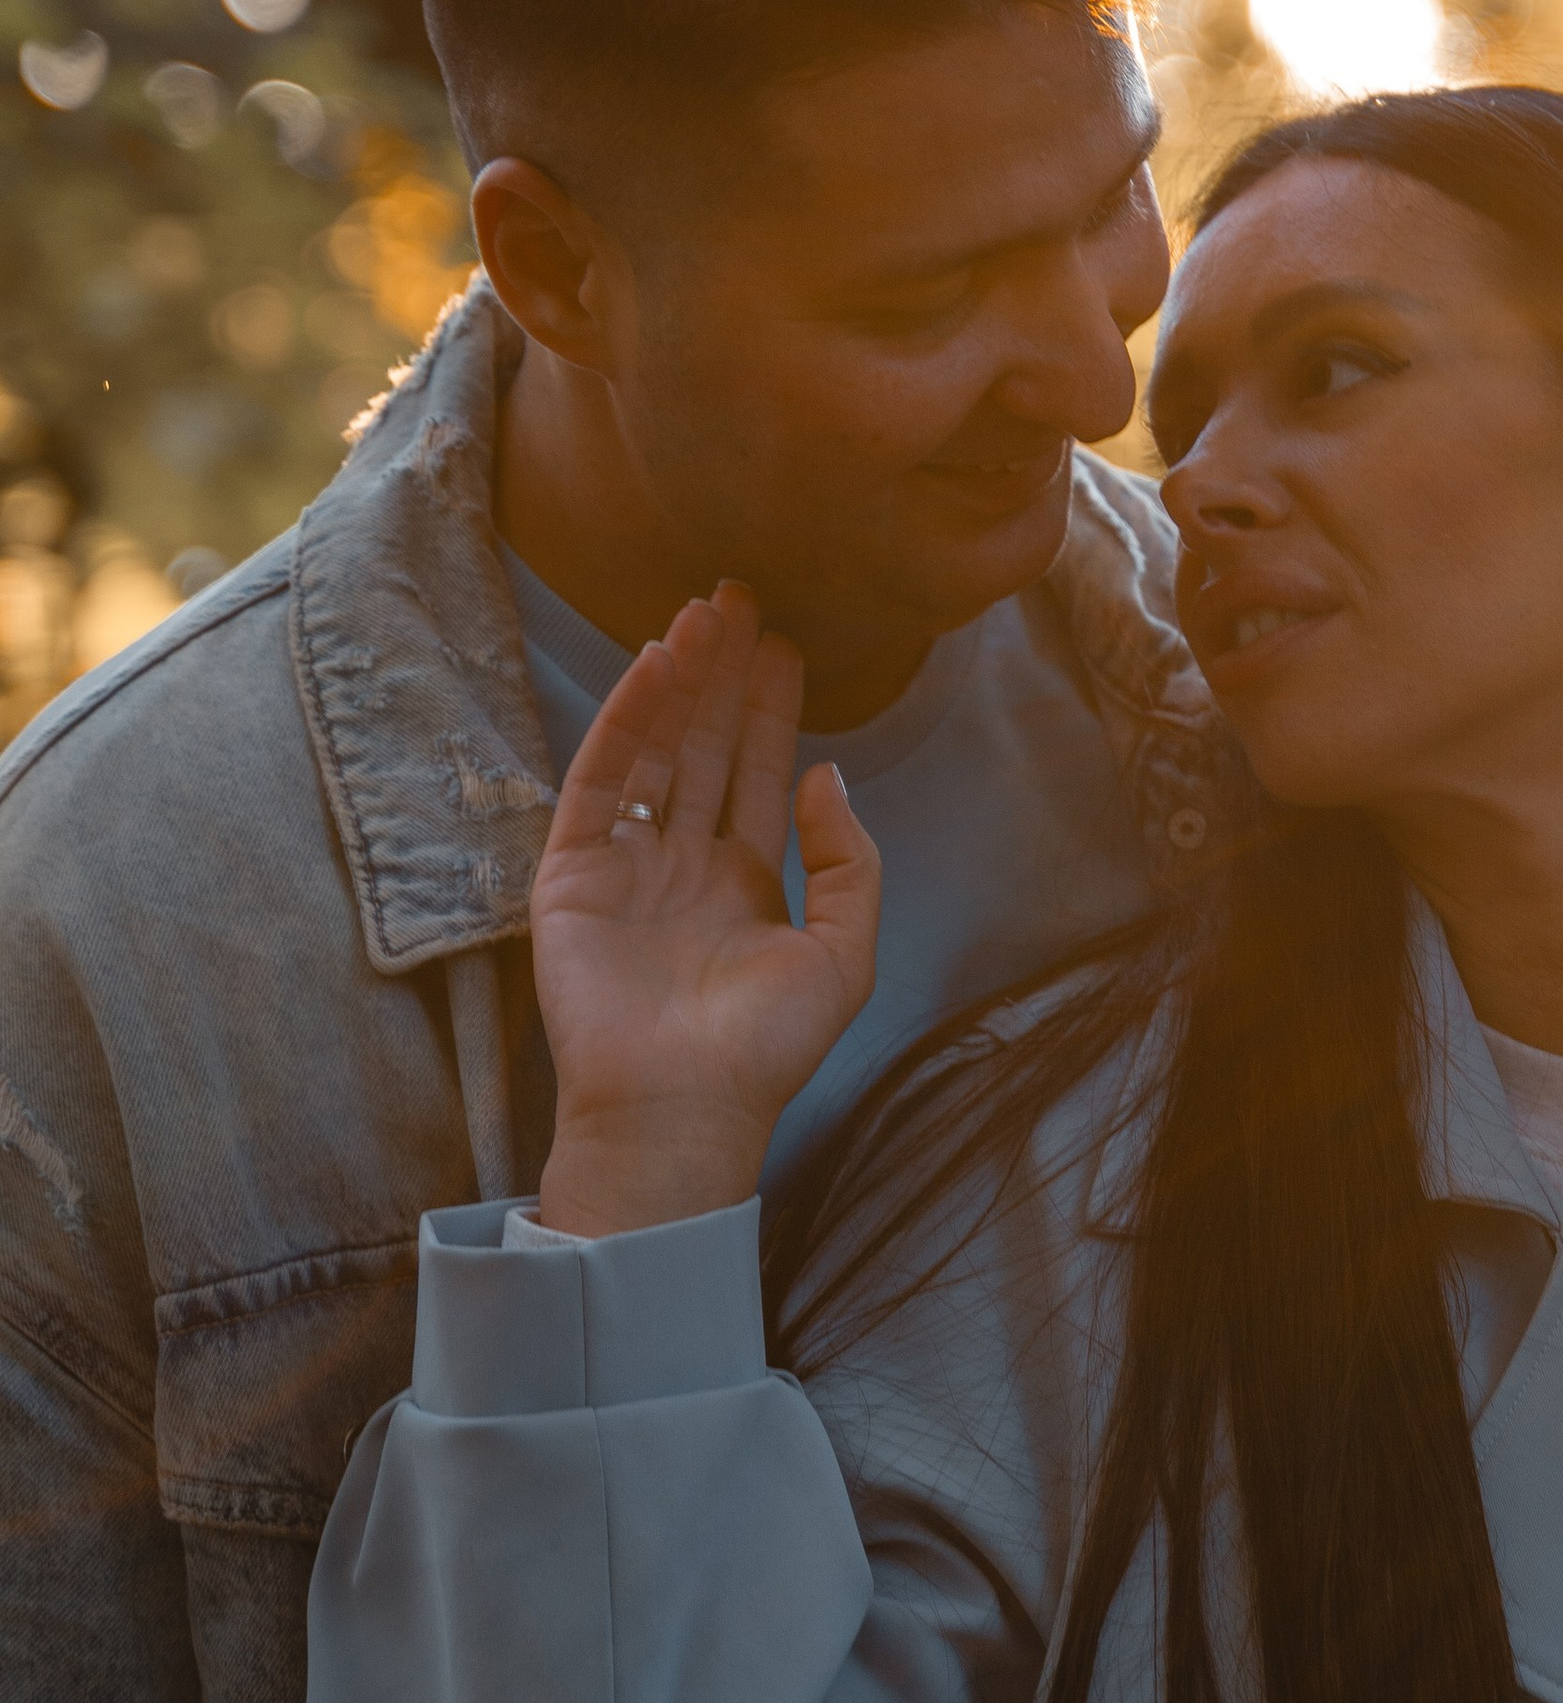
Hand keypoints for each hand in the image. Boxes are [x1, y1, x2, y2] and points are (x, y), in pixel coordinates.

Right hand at [529, 583, 880, 1234]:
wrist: (680, 1109)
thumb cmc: (764, 1050)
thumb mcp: (842, 952)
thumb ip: (849, 861)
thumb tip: (828, 773)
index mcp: (744, 878)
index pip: (757, 767)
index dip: (770, 704)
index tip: (785, 640)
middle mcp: (683, 860)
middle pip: (705, 742)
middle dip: (723, 671)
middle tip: (741, 594)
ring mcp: (626, 862)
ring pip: (656, 747)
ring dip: (680, 679)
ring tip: (706, 611)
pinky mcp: (574, 871)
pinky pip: (601, 779)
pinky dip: (626, 718)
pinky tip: (656, 664)